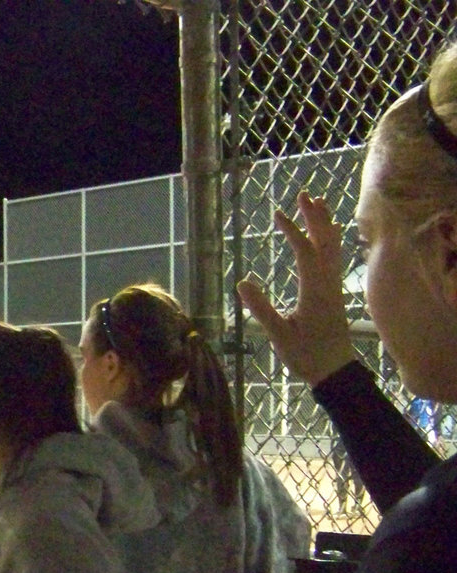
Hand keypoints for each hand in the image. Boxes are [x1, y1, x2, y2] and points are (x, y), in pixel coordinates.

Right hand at [236, 191, 357, 385]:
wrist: (335, 371)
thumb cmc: (306, 355)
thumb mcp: (279, 335)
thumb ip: (261, 309)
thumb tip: (242, 282)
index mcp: (314, 290)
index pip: (305, 251)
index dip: (292, 230)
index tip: (277, 214)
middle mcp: (327, 283)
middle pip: (325, 242)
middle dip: (315, 217)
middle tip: (304, 195)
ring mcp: (334, 287)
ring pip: (333, 248)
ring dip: (325, 224)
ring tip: (317, 204)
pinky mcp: (334, 293)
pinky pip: (335, 258)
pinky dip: (330, 240)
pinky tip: (328, 235)